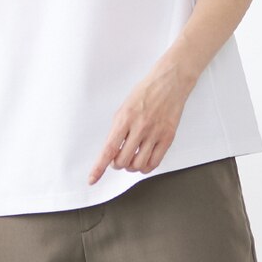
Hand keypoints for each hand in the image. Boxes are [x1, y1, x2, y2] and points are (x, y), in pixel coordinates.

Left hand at [87, 57, 195, 183]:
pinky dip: (146, 167)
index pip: (108, 149)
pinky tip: (144, 161)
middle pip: (123, 161)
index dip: (99, 167)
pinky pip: (154, 163)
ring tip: (132, 158)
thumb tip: (111, 151)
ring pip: (138, 165)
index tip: (92, 179)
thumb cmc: (145, 93)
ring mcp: (155, 133)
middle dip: (117, 164)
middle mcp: (139, 127)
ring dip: (131, 167)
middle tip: (119, 158)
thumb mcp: (124, 107)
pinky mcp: (168, 137)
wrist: (170, 82)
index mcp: (124, 118)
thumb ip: (117, 129)